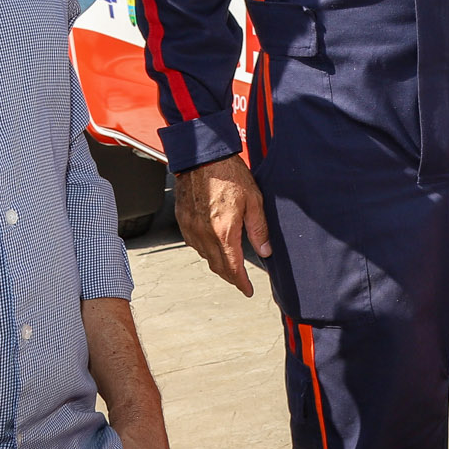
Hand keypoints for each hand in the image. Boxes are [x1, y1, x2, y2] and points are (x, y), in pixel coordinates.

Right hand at [174, 157, 269, 296]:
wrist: (202, 158)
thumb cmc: (230, 174)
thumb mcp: (254, 201)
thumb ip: (259, 229)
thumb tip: (265, 251)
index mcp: (223, 232)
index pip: (233, 268)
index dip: (241, 283)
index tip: (247, 290)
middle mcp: (204, 235)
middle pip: (218, 266)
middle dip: (230, 277)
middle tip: (240, 282)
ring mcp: (191, 229)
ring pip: (205, 257)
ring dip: (218, 264)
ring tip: (229, 265)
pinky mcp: (183, 221)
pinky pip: (194, 244)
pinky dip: (205, 251)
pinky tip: (214, 246)